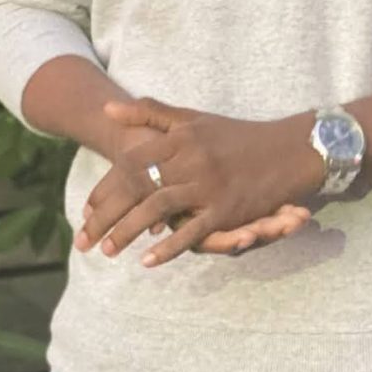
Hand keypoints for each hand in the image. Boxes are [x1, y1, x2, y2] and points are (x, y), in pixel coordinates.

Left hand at [74, 96, 319, 267]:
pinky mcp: (226, 208)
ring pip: (158, 208)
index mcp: (180, 136)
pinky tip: (148, 260)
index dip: (105, 188)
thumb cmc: (234, 135)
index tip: (86, 210)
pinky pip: (192, 231)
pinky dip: (169, 246)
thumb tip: (107, 111)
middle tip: (83, 240)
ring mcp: (208, 184)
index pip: (131, 162)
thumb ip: (150, 114)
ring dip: (129, 231)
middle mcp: (190, 157)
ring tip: (107, 251)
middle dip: (107, 214)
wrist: (287, 148)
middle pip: (138, 186)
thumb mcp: (192, 119)